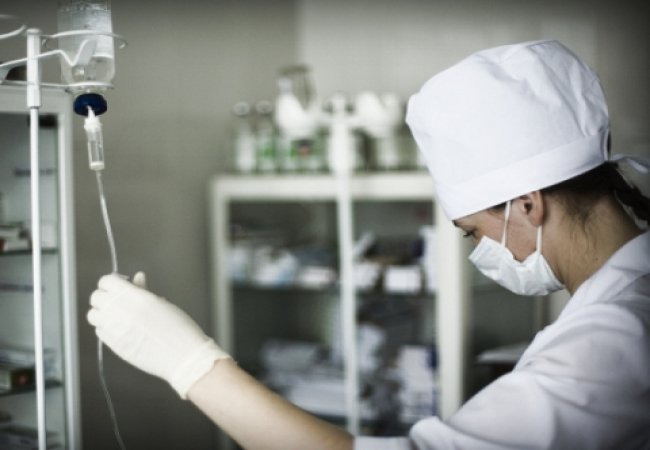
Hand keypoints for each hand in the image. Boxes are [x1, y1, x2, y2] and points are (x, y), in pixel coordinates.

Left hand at [87, 273, 230, 397]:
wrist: (183, 356)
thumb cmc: (179, 329)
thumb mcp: (163, 304)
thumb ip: (144, 290)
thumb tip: (136, 279)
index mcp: (135, 297)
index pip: (106, 282)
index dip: (112, 282)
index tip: (121, 285)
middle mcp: (120, 311)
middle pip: (96, 297)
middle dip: (106, 296)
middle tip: (119, 301)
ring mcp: (115, 330)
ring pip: (93, 315)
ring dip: (103, 313)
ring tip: (118, 316)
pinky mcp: (114, 345)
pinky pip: (99, 332)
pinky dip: (106, 328)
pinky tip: (121, 329)